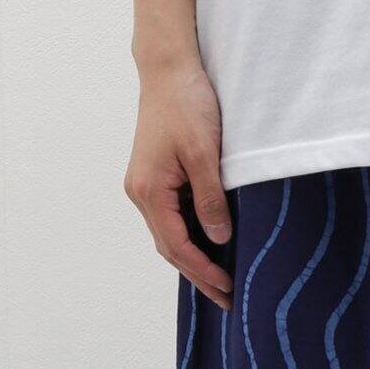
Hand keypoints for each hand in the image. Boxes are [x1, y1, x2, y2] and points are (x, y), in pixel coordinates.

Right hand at [124, 59, 234, 309]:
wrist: (169, 69)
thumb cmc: (186, 104)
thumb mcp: (204, 153)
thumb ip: (210, 198)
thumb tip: (218, 238)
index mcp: (149, 191)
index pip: (177, 246)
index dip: (203, 271)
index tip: (228, 288)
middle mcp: (141, 193)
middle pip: (170, 248)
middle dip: (198, 276)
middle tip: (228, 299)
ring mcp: (145, 186)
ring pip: (169, 235)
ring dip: (193, 261)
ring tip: (220, 283)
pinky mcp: (155, 178)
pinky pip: (171, 219)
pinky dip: (189, 239)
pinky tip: (209, 249)